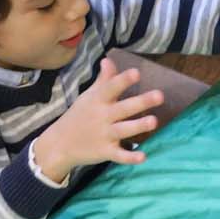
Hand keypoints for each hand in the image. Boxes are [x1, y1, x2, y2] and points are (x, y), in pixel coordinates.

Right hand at [31, 59, 164, 184]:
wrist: (59, 144)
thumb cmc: (79, 116)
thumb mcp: (89, 96)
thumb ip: (103, 80)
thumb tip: (108, 60)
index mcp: (98, 100)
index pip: (111, 88)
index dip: (123, 80)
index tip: (137, 72)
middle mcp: (102, 117)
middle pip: (123, 108)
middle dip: (141, 102)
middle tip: (160, 96)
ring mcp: (103, 135)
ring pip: (123, 130)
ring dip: (138, 126)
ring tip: (154, 121)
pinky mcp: (105, 152)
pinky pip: (119, 155)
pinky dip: (130, 158)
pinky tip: (143, 157)